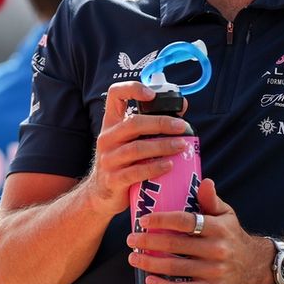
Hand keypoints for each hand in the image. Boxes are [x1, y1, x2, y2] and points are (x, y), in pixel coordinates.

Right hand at [83, 81, 191, 218]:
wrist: (101, 194)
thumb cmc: (123, 162)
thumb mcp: (131, 140)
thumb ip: (153, 124)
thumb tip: (182, 106)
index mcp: (111, 123)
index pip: (114, 95)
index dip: (132, 89)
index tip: (152, 95)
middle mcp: (107, 138)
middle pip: (132, 123)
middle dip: (160, 123)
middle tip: (181, 127)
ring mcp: (108, 159)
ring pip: (136, 148)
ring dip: (161, 146)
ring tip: (181, 146)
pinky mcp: (113, 180)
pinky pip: (135, 172)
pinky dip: (154, 168)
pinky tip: (169, 166)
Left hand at [125, 178, 271, 283]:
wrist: (253, 264)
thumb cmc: (231, 234)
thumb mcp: (226, 214)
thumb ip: (211, 199)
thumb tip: (205, 181)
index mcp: (218, 228)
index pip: (185, 222)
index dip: (162, 219)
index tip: (143, 219)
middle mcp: (217, 249)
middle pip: (175, 245)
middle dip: (148, 241)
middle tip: (131, 238)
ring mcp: (215, 271)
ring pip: (176, 268)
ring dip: (150, 263)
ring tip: (134, 257)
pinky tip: (149, 279)